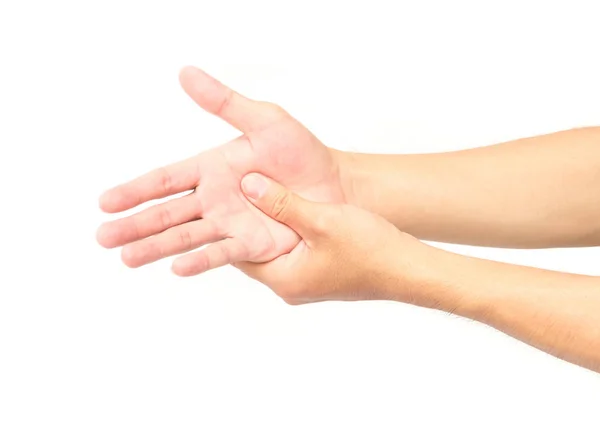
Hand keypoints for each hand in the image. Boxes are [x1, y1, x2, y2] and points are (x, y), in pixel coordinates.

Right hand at [97, 66, 345, 274]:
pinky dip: (199, 260)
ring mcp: (231, 223)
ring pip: (186, 237)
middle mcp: (215, 199)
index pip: (166, 180)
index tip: (106, 202)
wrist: (333, 184)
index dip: (136, 191)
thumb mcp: (264, 120)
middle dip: (135, 225)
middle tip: (103, 237)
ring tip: (127, 258)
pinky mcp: (252, 244)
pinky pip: (222, 252)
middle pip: (167, 213)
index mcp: (212, 169)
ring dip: (155, 246)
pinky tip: (176, 267)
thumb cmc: (301, 152)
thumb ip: (224, 102)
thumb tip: (186, 73)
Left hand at [235, 173, 429, 303]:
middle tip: (232, 196)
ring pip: (276, 250)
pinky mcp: (321, 275)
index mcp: (285, 279)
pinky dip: (287, 231)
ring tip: (256, 198)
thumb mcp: (322, 219)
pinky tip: (288, 209)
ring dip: (268, 227)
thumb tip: (248, 185)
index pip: (238, 254)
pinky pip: (294, 252)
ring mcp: (307, 282)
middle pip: (254, 253)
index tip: (216, 202)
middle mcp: (292, 286)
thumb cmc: (370, 249)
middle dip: (245, 226)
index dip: (225, 228)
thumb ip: (282, 203)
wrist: (409, 269)